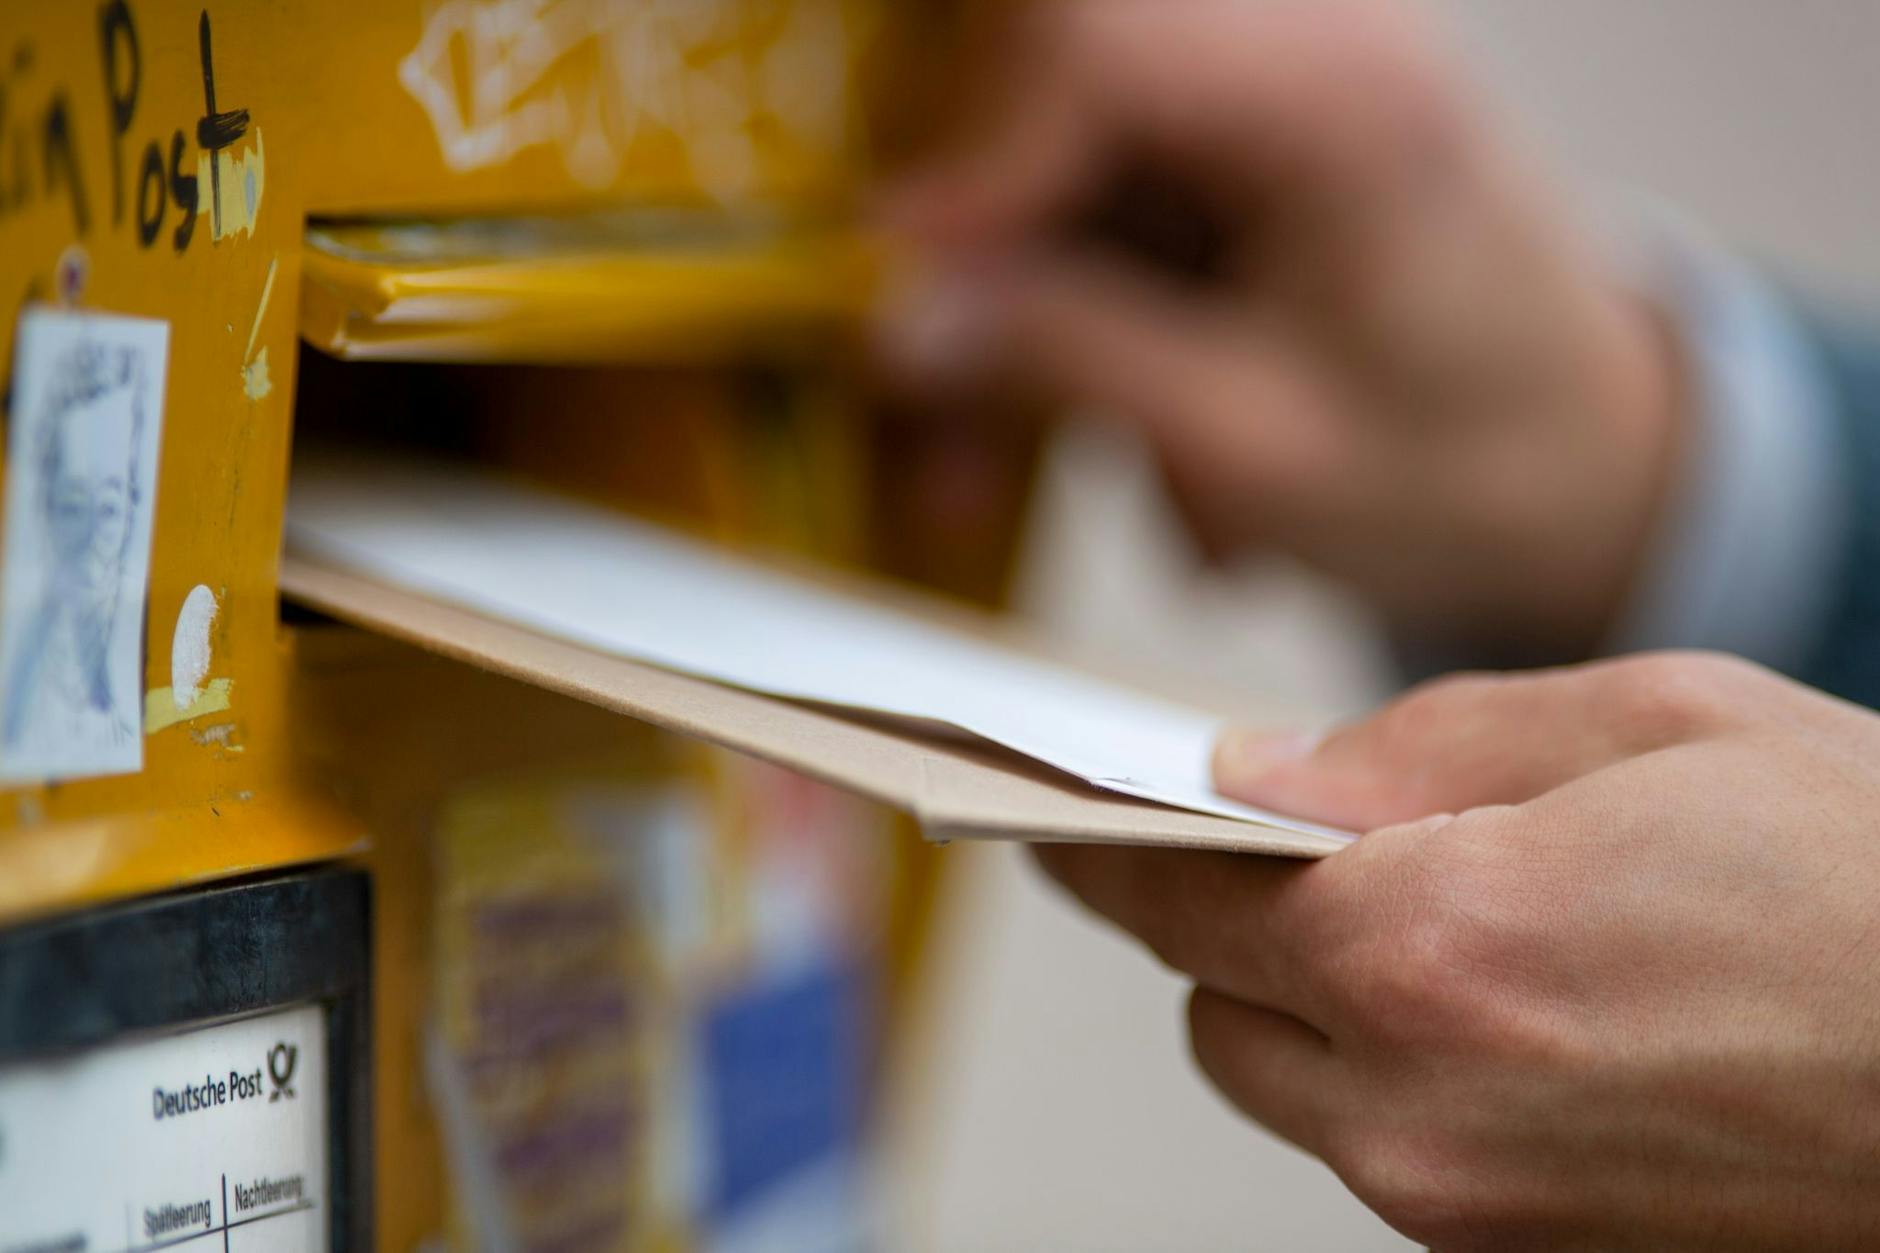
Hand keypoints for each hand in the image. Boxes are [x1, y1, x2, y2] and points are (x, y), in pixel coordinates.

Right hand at [878, 0, 1683, 654]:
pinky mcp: (1244, 145)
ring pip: (1052, 159)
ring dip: (1006, 309)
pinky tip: (1095, 433)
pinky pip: (1098, 201)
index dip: (969, 166)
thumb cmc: (1471, 468)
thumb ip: (1071, 363)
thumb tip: (903, 320)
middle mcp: (1306, 48)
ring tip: (992, 472)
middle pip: (1048, 85)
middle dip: (972, 255)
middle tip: (929, 400)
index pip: (1091, 49)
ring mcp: (1272, 89)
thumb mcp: (1255, 448)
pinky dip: (1064, 316)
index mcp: (1337, 101)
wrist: (1590, 471)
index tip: (897, 290)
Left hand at [1038, 653, 1879, 1249]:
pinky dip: (1390, 1069)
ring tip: (1408, 909)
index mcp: (1431, 953)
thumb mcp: (1657, 722)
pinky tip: (1485, 994)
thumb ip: (1421, 743)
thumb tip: (1260, 769)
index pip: (1175, 896)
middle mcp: (1423, 1112)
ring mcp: (1477, 1214)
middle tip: (1270, 840)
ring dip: (1307, 1002)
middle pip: (1212, 1011)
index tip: (1051, 816)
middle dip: (1220, 920)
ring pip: (1292, 1092)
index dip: (1103, 846)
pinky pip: (1389, 1150)